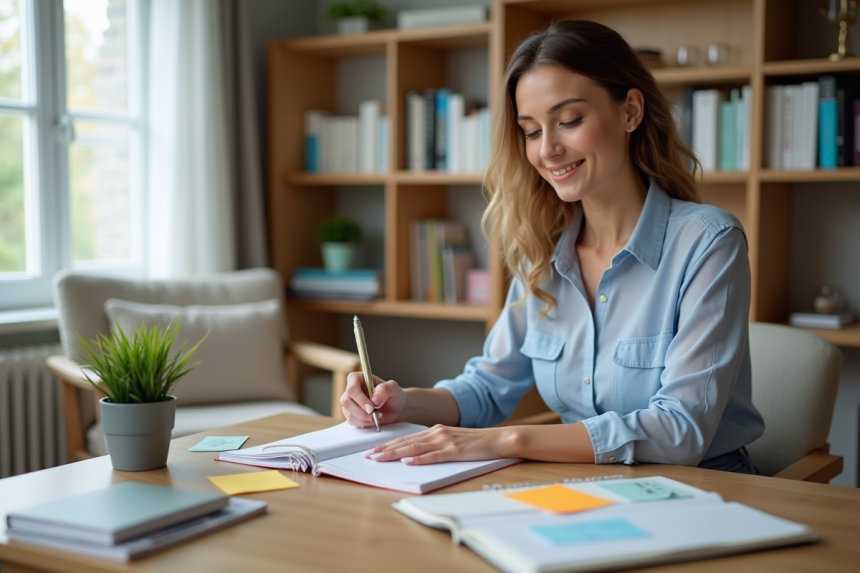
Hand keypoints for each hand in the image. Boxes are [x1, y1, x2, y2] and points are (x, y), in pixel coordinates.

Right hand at [341, 371, 406, 427]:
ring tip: (376, 417)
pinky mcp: (352, 414)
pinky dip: (363, 423)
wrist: (397, 409)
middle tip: (373, 415)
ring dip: (363, 418)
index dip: (359, 398)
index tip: (371, 407)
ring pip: (348, 412)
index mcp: (358, 378)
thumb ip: (384, 390)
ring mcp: (350, 403)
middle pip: (346, 401)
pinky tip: (372, 420)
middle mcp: (352, 390)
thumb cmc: (394, 395)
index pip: (351, 388)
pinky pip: (351, 421)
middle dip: (360, 411)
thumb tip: (374, 399)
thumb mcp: (393, 388)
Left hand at [363, 425, 511, 464]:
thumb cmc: (477, 443)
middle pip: (406, 442)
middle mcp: (437, 433)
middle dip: (385, 449)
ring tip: (379, 458)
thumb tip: (415, 455)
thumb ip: (435, 445)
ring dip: (394, 453)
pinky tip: (407, 462)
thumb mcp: (452, 440)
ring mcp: (446, 441)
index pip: (407, 438)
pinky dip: (419, 459)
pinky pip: (433, 456)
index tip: (373, 450)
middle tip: (368, 455)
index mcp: (435, 431)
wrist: (498, 439)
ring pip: (414, 448)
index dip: (388, 444)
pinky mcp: (455, 451)